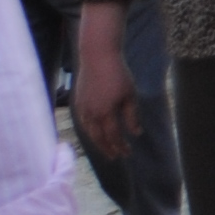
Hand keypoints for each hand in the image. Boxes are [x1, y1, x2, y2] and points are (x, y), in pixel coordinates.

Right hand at [72, 8, 139, 165]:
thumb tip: (136, 134)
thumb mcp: (130, 95)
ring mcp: (82, 108)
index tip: (127, 153)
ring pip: (89, 131)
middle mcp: (91, 114)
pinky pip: (83, 122)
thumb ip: (132, 116)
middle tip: (116, 157)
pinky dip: (89, 131)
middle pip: (99, 138)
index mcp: (105, 113)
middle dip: (108, 148)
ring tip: (106, 148)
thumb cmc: (118, 74)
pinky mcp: (78, 101)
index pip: (113, 136)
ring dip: (97, 142)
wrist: (97, 56)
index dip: (120, 146)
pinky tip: (95, 132)